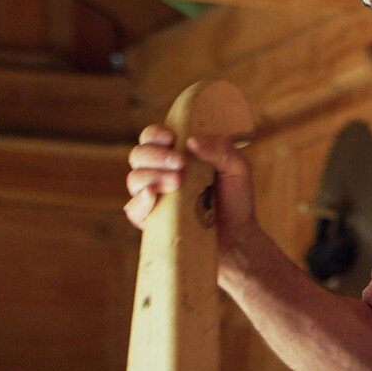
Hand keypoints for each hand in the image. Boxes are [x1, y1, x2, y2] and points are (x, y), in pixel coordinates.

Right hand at [124, 127, 256, 241]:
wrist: (238, 236)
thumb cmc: (235, 198)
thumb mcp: (237, 167)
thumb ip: (220, 149)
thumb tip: (191, 141)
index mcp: (176, 155)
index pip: (153, 137)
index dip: (155, 134)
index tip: (171, 139)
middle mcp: (160, 173)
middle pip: (139, 155)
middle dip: (156, 155)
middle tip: (180, 163)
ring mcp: (154, 197)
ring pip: (135, 179)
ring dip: (152, 175)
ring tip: (177, 182)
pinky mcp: (151, 221)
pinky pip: (133, 210)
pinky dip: (139, 201)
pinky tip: (152, 196)